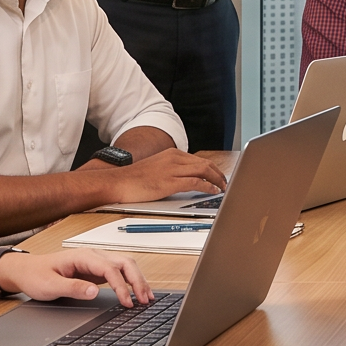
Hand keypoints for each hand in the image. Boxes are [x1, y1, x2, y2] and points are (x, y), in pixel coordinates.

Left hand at [0, 249, 154, 306]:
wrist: (26, 271)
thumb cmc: (36, 275)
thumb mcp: (50, 286)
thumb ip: (73, 288)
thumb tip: (94, 291)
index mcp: (83, 257)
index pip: (110, 268)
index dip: (121, 286)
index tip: (126, 302)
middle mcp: (93, 256)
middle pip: (125, 263)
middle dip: (138, 281)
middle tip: (145, 300)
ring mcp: (96, 263)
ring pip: (125, 266)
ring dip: (138, 280)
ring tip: (147, 298)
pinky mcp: (96, 271)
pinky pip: (119, 273)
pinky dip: (131, 282)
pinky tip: (136, 293)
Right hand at [86, 146, 227, 203]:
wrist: (119, 182)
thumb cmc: (136, 179)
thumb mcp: (158, 168)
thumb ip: (173, 170)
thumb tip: (188, 180)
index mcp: (172, 154)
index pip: (199, 160)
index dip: (213, 168)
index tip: (220, 176)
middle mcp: (174, 158)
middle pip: (205, 163)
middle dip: (219, 173)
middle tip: (226, 183)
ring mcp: (173, 169)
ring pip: (204, 170)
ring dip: (217, 180)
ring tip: (223, 188)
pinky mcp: (170, 182)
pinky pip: (196, 182)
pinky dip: (208, 186)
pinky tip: (213, 191)